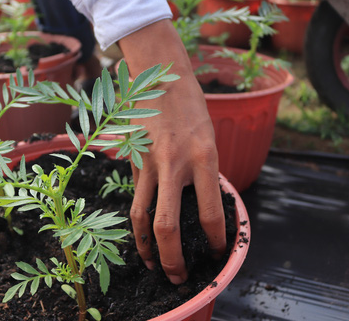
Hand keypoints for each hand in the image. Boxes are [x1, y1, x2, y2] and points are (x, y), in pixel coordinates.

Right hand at [118, 19, 225, 284]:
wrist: (161, 75)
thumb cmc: (192, 107)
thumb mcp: (209, 139)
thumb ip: (204, 174)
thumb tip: (199, 207)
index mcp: (204, 158)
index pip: (210, 213)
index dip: (214, 240)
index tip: (216, 251)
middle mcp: (175, 164)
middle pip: (166, 225)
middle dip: (172, 258)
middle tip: (178, 275)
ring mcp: (149, 162)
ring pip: (140, 216)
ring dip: (145, 246)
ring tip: (151, 263)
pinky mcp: (133, 159)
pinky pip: (136, 195)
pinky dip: (139, 217)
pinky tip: (143, 229)